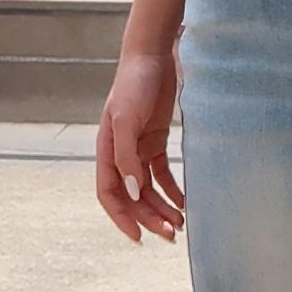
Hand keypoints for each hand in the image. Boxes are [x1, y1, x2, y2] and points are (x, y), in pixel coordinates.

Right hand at [95, 37, 184, 244]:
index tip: (139, 237)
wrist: (153, 54)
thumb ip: (127, 156)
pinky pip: (162, 173)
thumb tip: (134, 192)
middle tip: (171, 235)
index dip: (121, 217)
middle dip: (149, 217)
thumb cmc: (135, 83)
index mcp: (106, 149)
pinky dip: (172, 189)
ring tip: (180, 224)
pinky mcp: (155, 140)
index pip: (109, 193)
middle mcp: (121, 152)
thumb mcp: (126, 119)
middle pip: (132, 196)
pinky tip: (184, 202)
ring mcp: (138, 147)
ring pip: (148, 188)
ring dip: (162, 207)